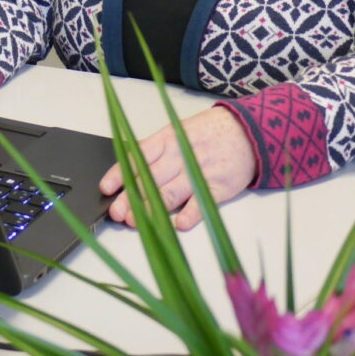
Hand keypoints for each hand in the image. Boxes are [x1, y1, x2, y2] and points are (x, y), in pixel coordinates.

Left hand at [99, 106, 257, 230]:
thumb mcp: (179, 131)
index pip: (137, 157)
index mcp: (168, 139)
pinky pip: (200, 202)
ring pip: (168, 193)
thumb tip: (129, 171)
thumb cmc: (210, 133)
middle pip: (148, 179)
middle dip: (129, 198)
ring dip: (150, 209)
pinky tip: (177, 224)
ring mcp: (199, 172)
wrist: (249, 131)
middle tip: (116, 213)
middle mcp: (180, 155)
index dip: (119, 174)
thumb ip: (156, 150)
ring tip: (135, 222)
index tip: (106, 188)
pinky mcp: (218, 186)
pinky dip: (188, 214)